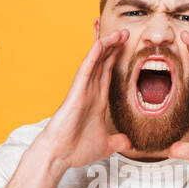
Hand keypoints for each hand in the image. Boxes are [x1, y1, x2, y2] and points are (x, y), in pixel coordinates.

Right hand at [35, 28, 134, 169]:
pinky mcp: (76, 93)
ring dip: (106, 46)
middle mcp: (90, 91)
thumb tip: (129, 142)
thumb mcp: (106, 145)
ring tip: (118, 32)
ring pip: (96, 62)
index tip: (125, 44)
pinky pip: (86, 71)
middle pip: (103, 62)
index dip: (116, 57)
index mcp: (97, 100)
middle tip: (124, 30)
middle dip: (113, 46)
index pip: (108, 73)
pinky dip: (93, 57)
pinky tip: (101, 44)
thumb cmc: (76, 149)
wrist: (59, 156)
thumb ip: (117, 141)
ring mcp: (82, 90)